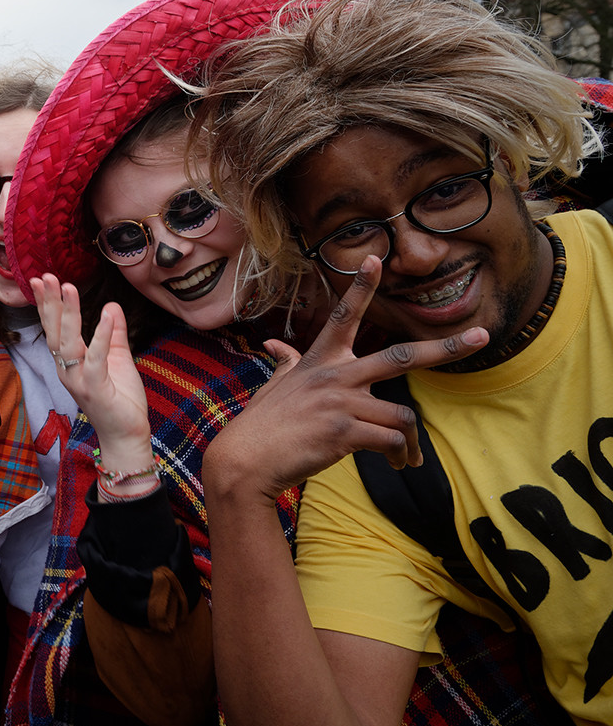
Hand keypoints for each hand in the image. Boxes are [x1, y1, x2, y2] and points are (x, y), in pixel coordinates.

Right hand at [33, 275, 151, 476]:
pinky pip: (96, 358)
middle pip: (54, 331)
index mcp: (69, 362)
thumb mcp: (118, 358)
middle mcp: (67, 370)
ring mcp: (78, 380)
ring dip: (68, 314)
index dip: (47, 304)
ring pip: (68, 342)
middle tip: (45, 277)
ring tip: (68, 287)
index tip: (41, 280)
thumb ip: (113, 333)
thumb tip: (111, 305)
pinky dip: (101, 336)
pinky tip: (105, 315)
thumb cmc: (120, 399)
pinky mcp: (95, 389)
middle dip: (50, 303)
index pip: (54, 328)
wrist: (126, 434)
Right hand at [204, 257, 488, 505]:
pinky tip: (396, 466)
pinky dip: (400, 456)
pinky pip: (392, 441)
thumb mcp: (274, 387)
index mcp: (319, 360)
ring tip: (407, 459)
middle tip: (481, 336)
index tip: (376, 259)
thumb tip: (275, 346)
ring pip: (403, 416)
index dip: (361, 287)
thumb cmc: (261, 425)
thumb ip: (285, 363)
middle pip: (400, 356)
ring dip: (412, 443)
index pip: (344, 316)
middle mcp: (334, 375)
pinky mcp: (344, 432)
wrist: (245, 460)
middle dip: (445, 347)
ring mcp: (340, 402)